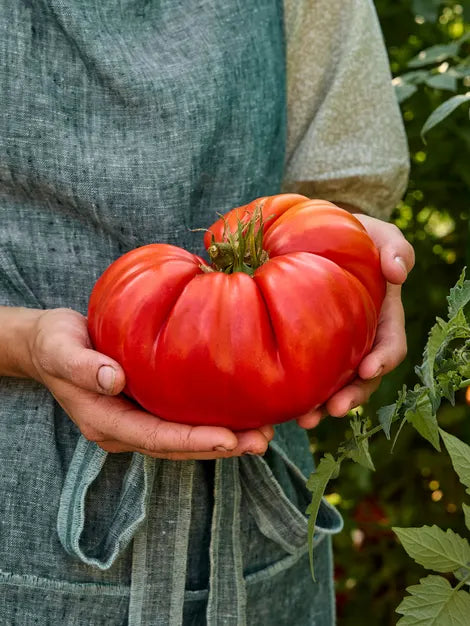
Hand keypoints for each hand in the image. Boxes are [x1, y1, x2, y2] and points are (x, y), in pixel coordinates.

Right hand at [26, 308, 272, 459]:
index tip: (229, 439)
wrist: (51, 343)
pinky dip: (212, 419)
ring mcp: (137, 419)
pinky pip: (183, 419)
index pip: (154, 437)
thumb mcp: (60, 349)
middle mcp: (125, 428)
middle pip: (177, 445)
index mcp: (105, 421)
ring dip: (224, 438)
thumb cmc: (55, 343)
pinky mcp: (148, 406)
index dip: (192, 441)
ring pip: (184, 437)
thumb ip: (83, 366)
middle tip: (262, 441)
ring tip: (263, 434)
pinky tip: (241, 413)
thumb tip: (114, 379)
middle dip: (220, 447)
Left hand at [297, 216, 414, 427]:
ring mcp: (334, 349)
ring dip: (323, 407)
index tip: (368, 370)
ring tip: (304, 419)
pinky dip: (296, 393)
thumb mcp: (378, 235)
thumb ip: (396, 248)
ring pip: (334, 386)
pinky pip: (305, 376)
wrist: (316, 238)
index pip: (390, 346)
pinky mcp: (306, 350)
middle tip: (334, 409)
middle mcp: (360, 341)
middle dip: (352, 397)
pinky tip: (278, 404)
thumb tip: (398, 273)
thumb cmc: (353, 237)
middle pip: (363, 379)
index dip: (382, 361)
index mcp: (382, 319)